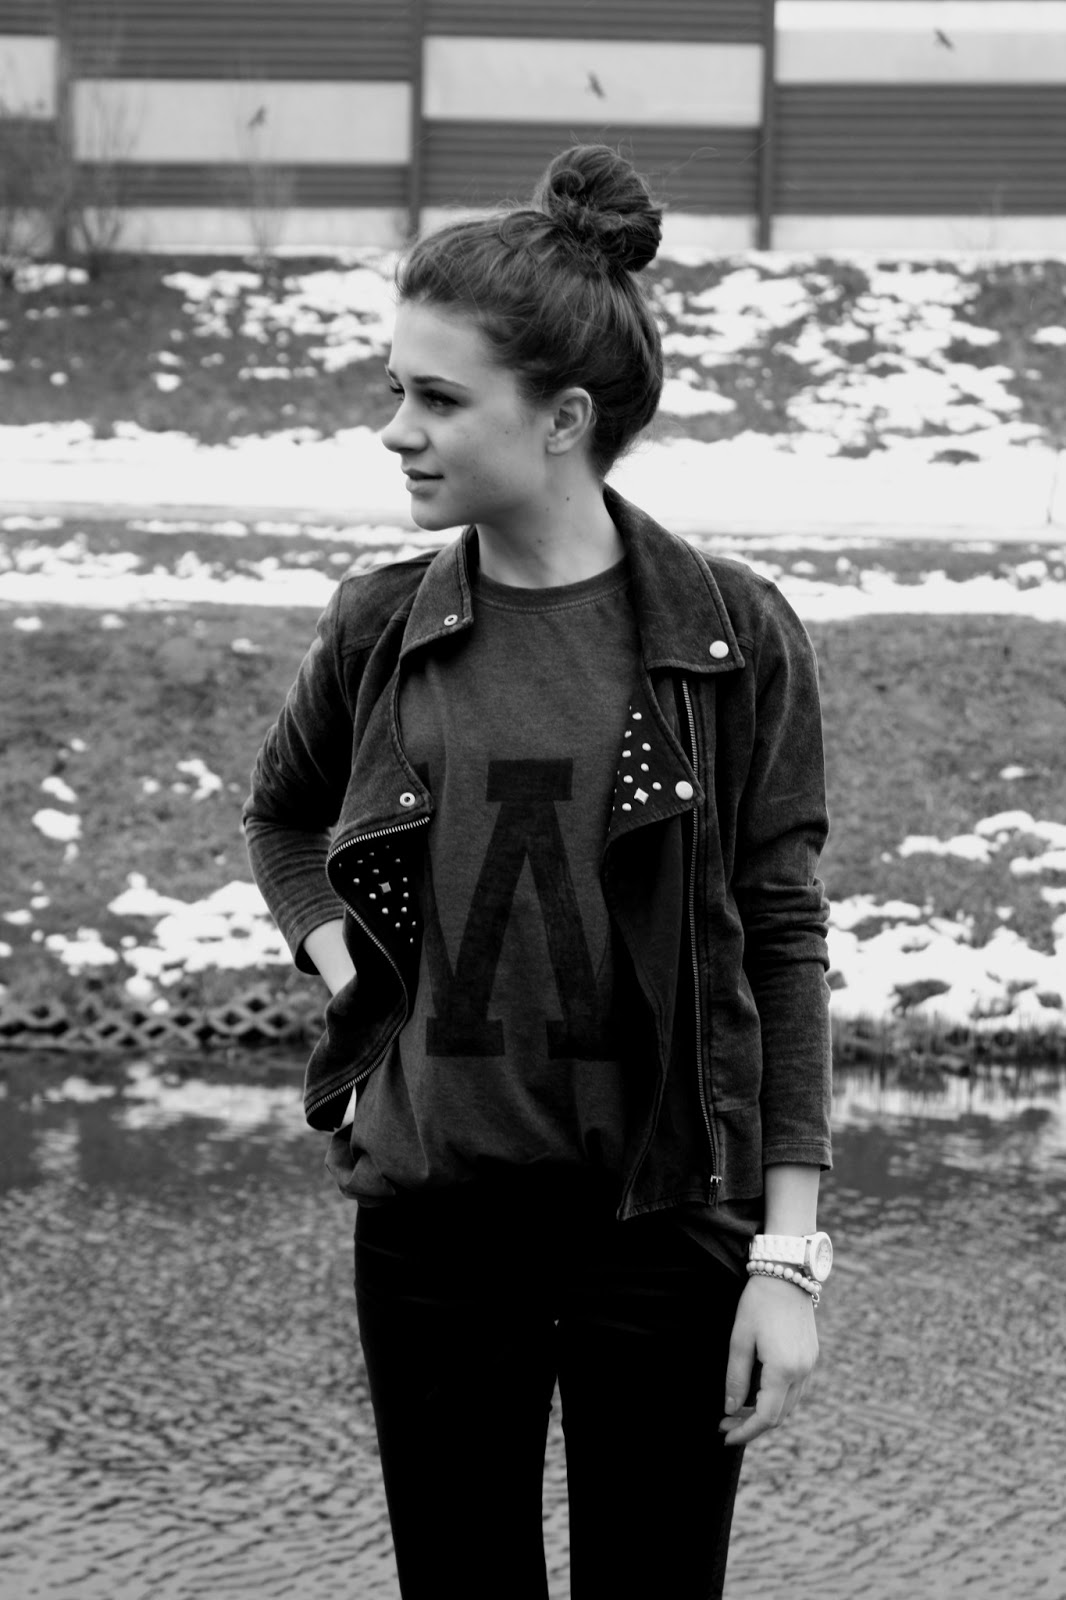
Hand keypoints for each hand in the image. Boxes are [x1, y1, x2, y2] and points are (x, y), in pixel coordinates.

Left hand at [718, 1275, 818, 1446]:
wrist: (787, 1273)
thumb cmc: (758, 1303)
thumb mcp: (739, 1339)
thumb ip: (735, 1378)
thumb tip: (730, 1409)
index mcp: (784, 1370)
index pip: (765, 1417)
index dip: (745, 1431)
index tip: (725, 1436)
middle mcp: (802, 1372)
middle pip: (779, 1416)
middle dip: (751, 1424)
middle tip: (725, 1424)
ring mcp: (810, 1365)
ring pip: (788, 1405)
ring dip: (764, 1413)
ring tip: (736, 1410)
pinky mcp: (811, 1356)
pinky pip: (795, 1389)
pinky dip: (776, 1398)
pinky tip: (756, 1392)